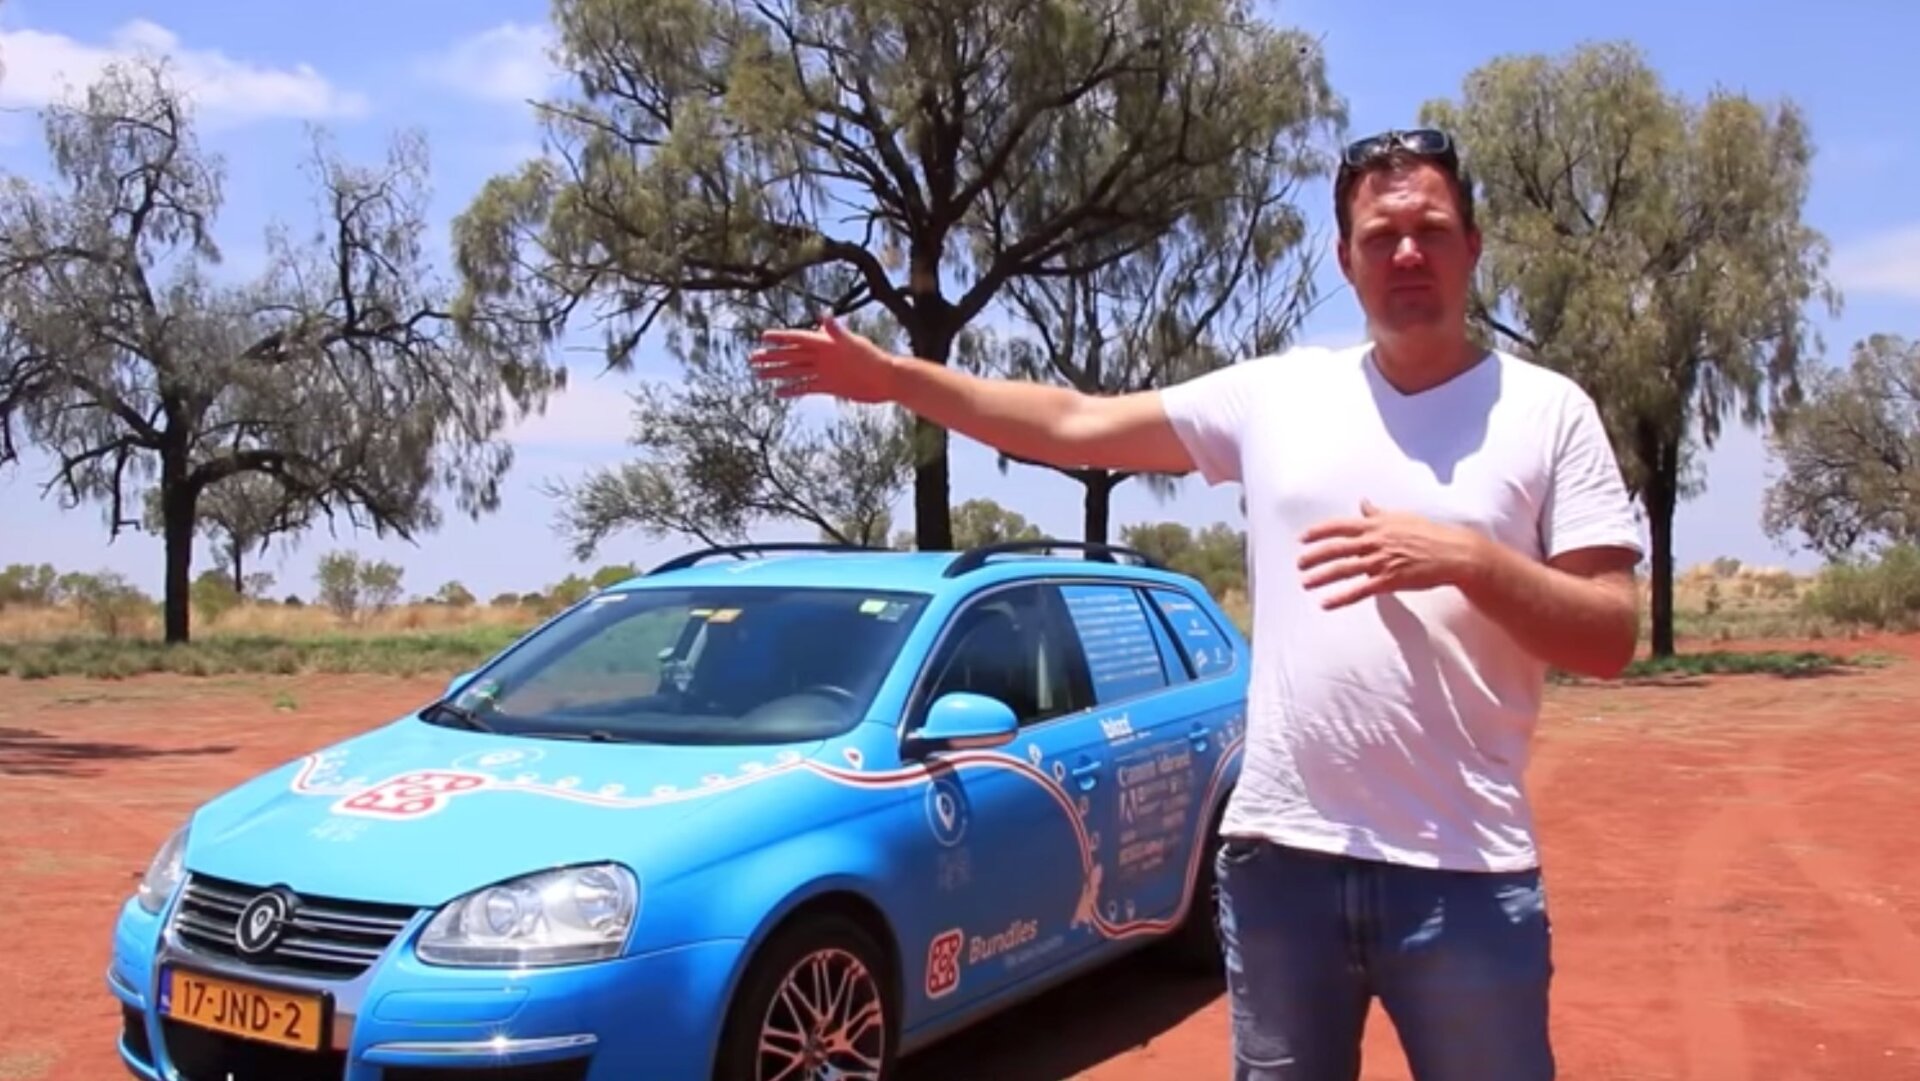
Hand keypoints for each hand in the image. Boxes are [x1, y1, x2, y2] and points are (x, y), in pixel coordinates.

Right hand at [748, 312, 898, 403]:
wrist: (887, 380)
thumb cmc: (873, 358)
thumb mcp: (854, 344)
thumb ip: (837, 332)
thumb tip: (824, 315)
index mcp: (826, 343)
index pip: (798, 338)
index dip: (781, 337)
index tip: (763, 336)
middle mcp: (822, 356)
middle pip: (791, 355)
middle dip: (772, 356)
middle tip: (752, 358)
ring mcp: (824, 371)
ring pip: (795, 371)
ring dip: (777, 373)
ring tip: (758, 374)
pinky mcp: (829, 386)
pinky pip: (806, 387)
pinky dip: (792, 390)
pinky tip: (777, 392)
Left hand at [1296, 499, 1486, 608]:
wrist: (1453, 553)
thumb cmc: (1429, 533)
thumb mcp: (1401, 518)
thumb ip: (1377, 513)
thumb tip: (1363, 503)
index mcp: (1376, 525)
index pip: (1339, 526)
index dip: (1318, 532)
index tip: (1302, 539)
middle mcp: (1375, 541)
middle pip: (1336, 548)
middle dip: (1314, 556)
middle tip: (1299, 564)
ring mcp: (1381, 561)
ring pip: (1344, 569)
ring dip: (1321, 577)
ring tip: (1305, 583)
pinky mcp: (1389, 581)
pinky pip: (1359, 591)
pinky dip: (1340, 598)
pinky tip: (1325, 603)